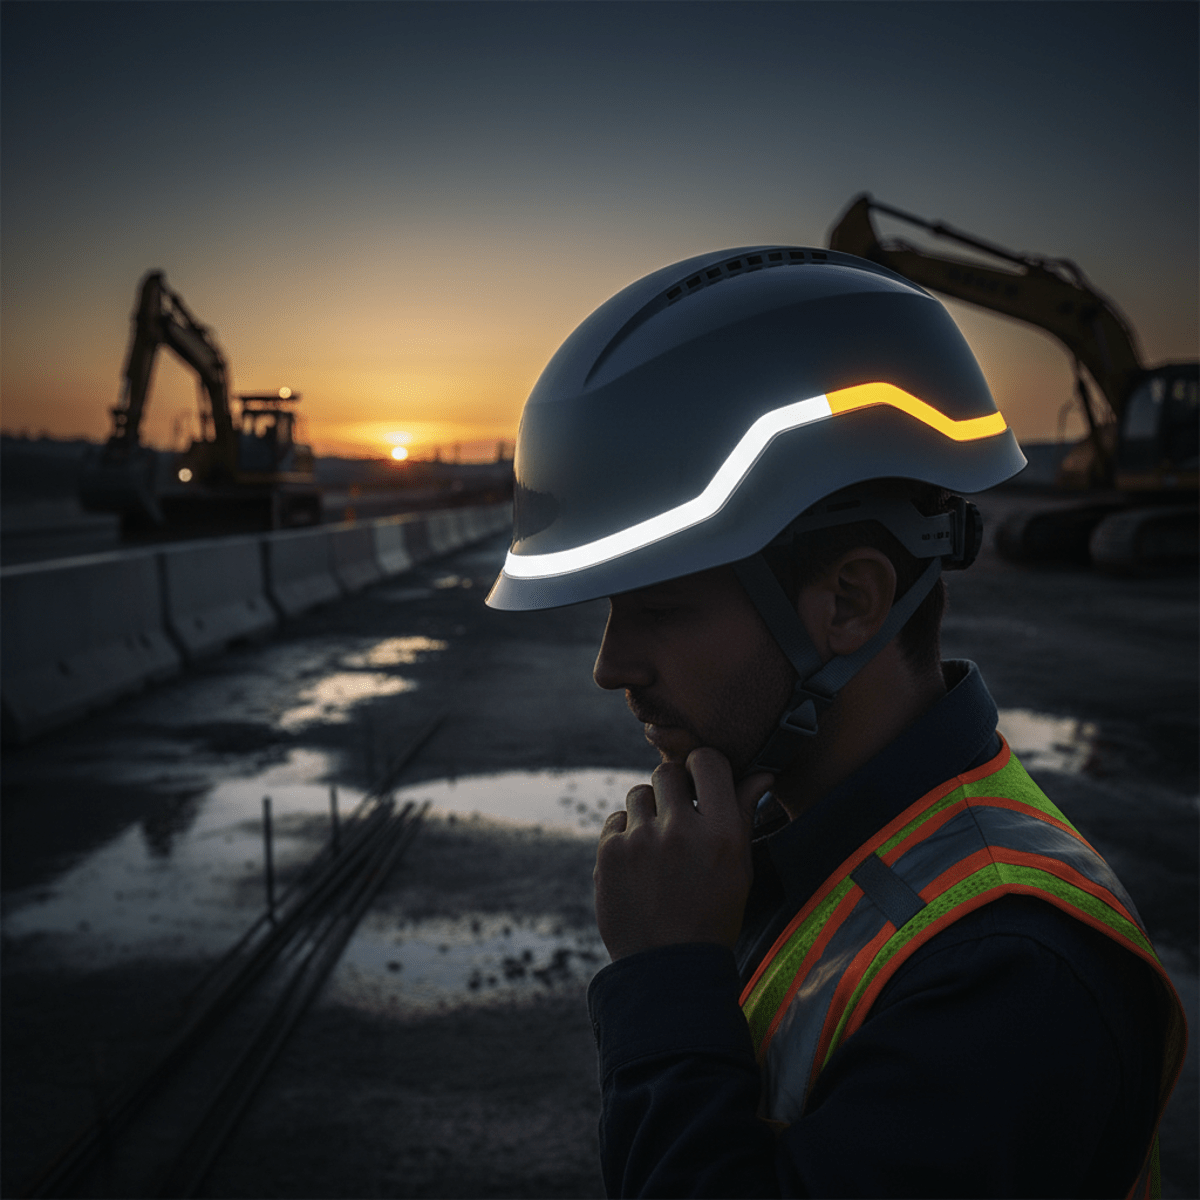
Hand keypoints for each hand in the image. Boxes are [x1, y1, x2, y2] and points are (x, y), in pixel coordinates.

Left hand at [593, 747, 773, 960]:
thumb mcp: (739, 868)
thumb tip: (762, 775)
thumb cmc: (713, 915)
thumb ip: (744, 814)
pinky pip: (616, 819)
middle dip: (673, 789)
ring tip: (657, 844)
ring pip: (638, 793)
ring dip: (648, 811)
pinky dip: (626, 833)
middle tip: (677, 816)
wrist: (668, 969)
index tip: (700, 782)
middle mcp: (681, 829)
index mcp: (721, 832)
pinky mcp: (610, 853)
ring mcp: (641, 840)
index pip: (707, 761)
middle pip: (667, 772)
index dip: (702, 767)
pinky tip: (638, 861)